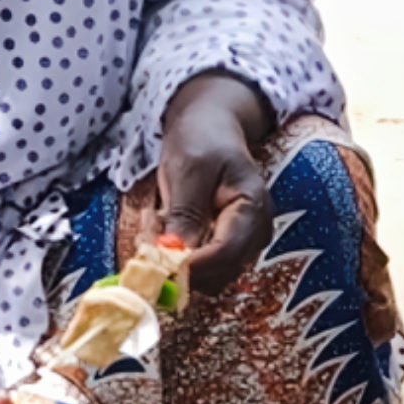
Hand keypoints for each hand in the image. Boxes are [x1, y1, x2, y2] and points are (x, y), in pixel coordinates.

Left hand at [159, 72, 274, 294]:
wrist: (212, 127)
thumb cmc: (203, 139)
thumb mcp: (189, 168)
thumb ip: (185, 214)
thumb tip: (175, 258)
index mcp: (253, 209)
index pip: (226, 252)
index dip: (192, 264)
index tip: (156, 259)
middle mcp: (254, 235)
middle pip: (218, 272)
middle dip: (178, 261)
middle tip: (148, 226)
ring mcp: (242, 245)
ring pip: (206, 276)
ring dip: (173, 259)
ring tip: (154, 219)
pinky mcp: (225, 250)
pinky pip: (200, 269)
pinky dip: (176, 255)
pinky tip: (164, 225)